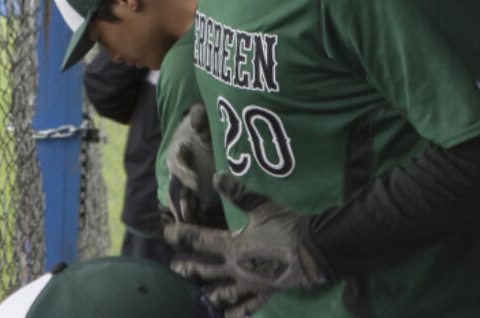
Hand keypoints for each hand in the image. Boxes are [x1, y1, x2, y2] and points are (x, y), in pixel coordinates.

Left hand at [165, 173, 331, 317]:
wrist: (312, 251)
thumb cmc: (285, 226)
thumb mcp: (261, 206)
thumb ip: (237, 193)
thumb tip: (217, 176)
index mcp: (232, 247)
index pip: (200, 240)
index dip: (182, 235)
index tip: (167, 232)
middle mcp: (236, 269)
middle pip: (206, 270)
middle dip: (188, 268)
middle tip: (174, 268)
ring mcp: (250, 284)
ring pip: (223, 293)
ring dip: (209, 295)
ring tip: (198, 299)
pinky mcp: (265, 293)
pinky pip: (249, 307)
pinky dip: (237, 313)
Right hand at [166, 103, 216, 223]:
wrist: (207, 137)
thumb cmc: (202, 128)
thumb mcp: (201, 121)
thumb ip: (199, 118)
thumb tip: (197, 113)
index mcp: (177, 154)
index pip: (178, 165)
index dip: (186, 174)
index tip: (196, 183)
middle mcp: (179, 173)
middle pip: (177, 190)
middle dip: (181, 204)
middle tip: (186, 218)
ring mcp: (189, 185)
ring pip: (185, 202)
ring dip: (188, 216)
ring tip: (191, 231)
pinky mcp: (199, 193)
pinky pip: (196, 207)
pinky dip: (198, 219)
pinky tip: (204, 231)